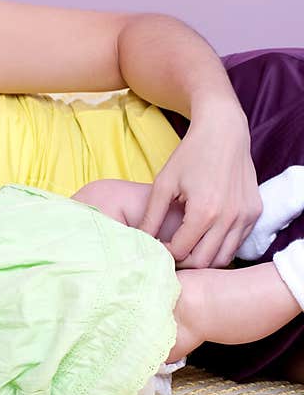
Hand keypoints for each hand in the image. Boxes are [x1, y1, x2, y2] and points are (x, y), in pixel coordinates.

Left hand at [138, 111, 260, 267]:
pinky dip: (220, 247)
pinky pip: (236, 243)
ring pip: (223, 257)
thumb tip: (139, 241)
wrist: (224, 133)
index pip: (181, 251)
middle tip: (169, 252)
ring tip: (186, 247)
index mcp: (204, 212)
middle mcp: (229, 218)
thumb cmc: (189, 156)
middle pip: (203, 261)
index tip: (155, 247)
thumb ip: (151, 216)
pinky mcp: (255, 213)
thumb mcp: (163, 184)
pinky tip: (204, 237)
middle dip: (183, 261)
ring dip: (203, 258)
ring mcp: (246, 217)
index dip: (165, 253)